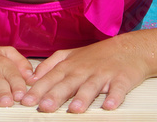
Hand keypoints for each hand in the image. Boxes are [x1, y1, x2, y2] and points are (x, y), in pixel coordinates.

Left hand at [21, 37, 150, 112]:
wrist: (130, 48)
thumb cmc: (98, 55)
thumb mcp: (71, 55)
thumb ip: (51, 65)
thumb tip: (32, 78)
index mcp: (71, 66)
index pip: (51, 78)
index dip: (39, 89)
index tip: (26, 100)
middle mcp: (84, 70)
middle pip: (68, 84)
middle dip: (56, 95)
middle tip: (45, 107)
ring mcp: (103, 74)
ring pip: (91, 87)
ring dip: (83, 98)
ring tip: (75, 109)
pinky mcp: (122, 79)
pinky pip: (118, 89)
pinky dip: (114, 97)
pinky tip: (109, 105)